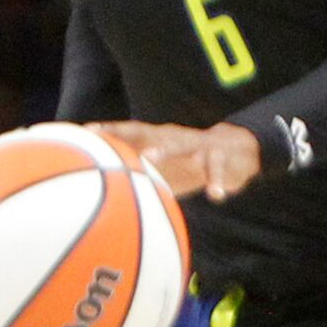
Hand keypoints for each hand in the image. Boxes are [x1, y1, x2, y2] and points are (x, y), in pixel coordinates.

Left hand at [92, 121, 260, 202]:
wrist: (240, 150)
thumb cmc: (195, 162)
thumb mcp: (171, 167)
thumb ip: (146, 176)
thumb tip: (115, 196)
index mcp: (164, 140)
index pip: (134, 131)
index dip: (111, 130)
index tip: (86, 131)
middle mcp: (178, 138)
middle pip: (151, 134)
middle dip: (129, 136)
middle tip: (109, 144)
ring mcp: (200, 146)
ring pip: (181, 146)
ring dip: (165, 150)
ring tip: (150, 159)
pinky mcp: (222, 157)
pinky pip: (218, 169)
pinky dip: (217, 181)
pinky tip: (216, 195)